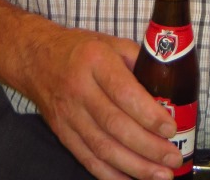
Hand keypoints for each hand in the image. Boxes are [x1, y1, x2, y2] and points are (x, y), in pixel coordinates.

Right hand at [17, 24, 181, 179]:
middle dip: (148, 146)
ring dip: (134, 166)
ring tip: (160, 174)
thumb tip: (166, 86)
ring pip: (102, 147)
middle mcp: (80, 89)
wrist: (36, 59)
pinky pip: (87, 159)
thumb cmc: (81, 49)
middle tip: (172, 157)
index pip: (123, 92)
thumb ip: (138, 60)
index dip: (148, 114)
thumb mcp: (111, 42)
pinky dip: (111, 174)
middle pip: (115, 125)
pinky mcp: (62, 134)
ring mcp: (68, 115)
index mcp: (95, 61)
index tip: (170, 127)